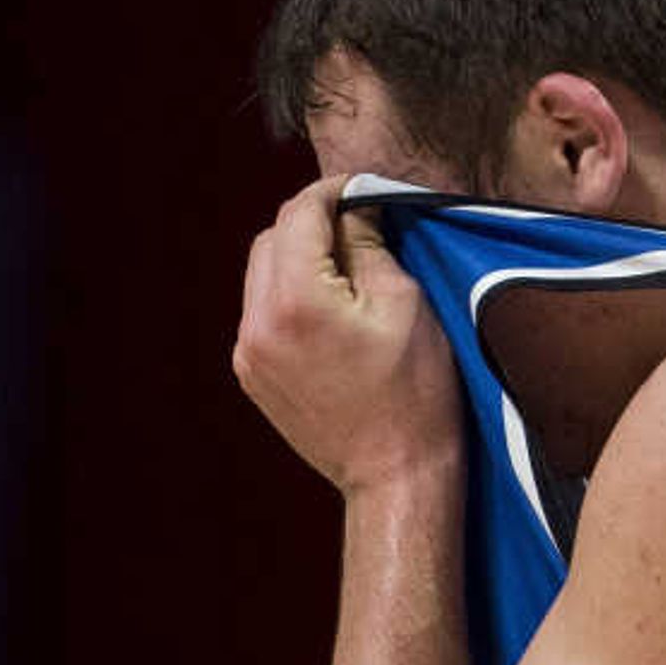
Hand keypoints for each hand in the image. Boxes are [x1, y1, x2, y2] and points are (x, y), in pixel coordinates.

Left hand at [233, 178, 463, 494]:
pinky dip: (293, 297)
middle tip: (362, 227)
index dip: (334, 191)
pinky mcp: (253, 374)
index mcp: (296, 300)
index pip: (299, 213)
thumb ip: (370, 243)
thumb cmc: (416, 395)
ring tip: (350, 273)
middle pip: (273, 238)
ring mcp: (249, 352)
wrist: (396, 475)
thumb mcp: (406, 302)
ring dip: (300, 260)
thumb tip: (355, 206)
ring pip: (263, 275)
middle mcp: (257, 323)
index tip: (364, 190)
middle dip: (313, 225)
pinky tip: (334, 313)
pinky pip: (263, 313)